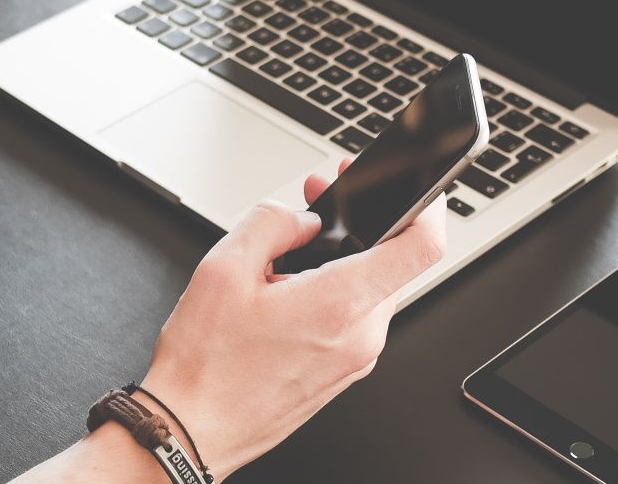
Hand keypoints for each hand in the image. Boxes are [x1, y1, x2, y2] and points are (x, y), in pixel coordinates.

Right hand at [139, 160, 446, 477]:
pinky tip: (289, 289)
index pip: (421, 247)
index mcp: (340, 305)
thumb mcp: (223, 269)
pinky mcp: (343, 372)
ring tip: (288, 253)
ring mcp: (356, 359)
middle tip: (317, 199)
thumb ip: (272, 222)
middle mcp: (361, 336)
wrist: (192, 431)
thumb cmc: (204, 366)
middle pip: (392, 261)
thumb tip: (302, 217)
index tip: (412, 186)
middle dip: (358, 222)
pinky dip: (334, 291)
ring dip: (342, 258)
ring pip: (371, 288)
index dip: (425, 204)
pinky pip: (356, 317)